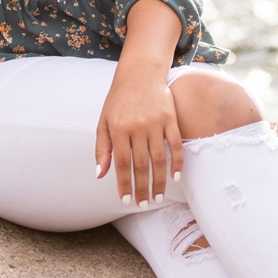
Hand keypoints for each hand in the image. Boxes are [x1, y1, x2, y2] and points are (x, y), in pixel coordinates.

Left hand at [96, 62, 181, 203]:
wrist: (140, 73)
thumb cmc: (119, 99)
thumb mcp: (104, 121)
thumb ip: (102, 148)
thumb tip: (101, 174)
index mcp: (118, 129)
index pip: (121, 163)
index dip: (123, 183)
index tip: (126, 200)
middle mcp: (137, 127)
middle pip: (141, 164)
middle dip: (142, 187)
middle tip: (144, 204)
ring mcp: (156, 123)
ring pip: (159, 158)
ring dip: (159, 180)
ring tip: (158, 196)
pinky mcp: (170, 118)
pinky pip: (176, 144)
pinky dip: (177, 161)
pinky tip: (176, 176)